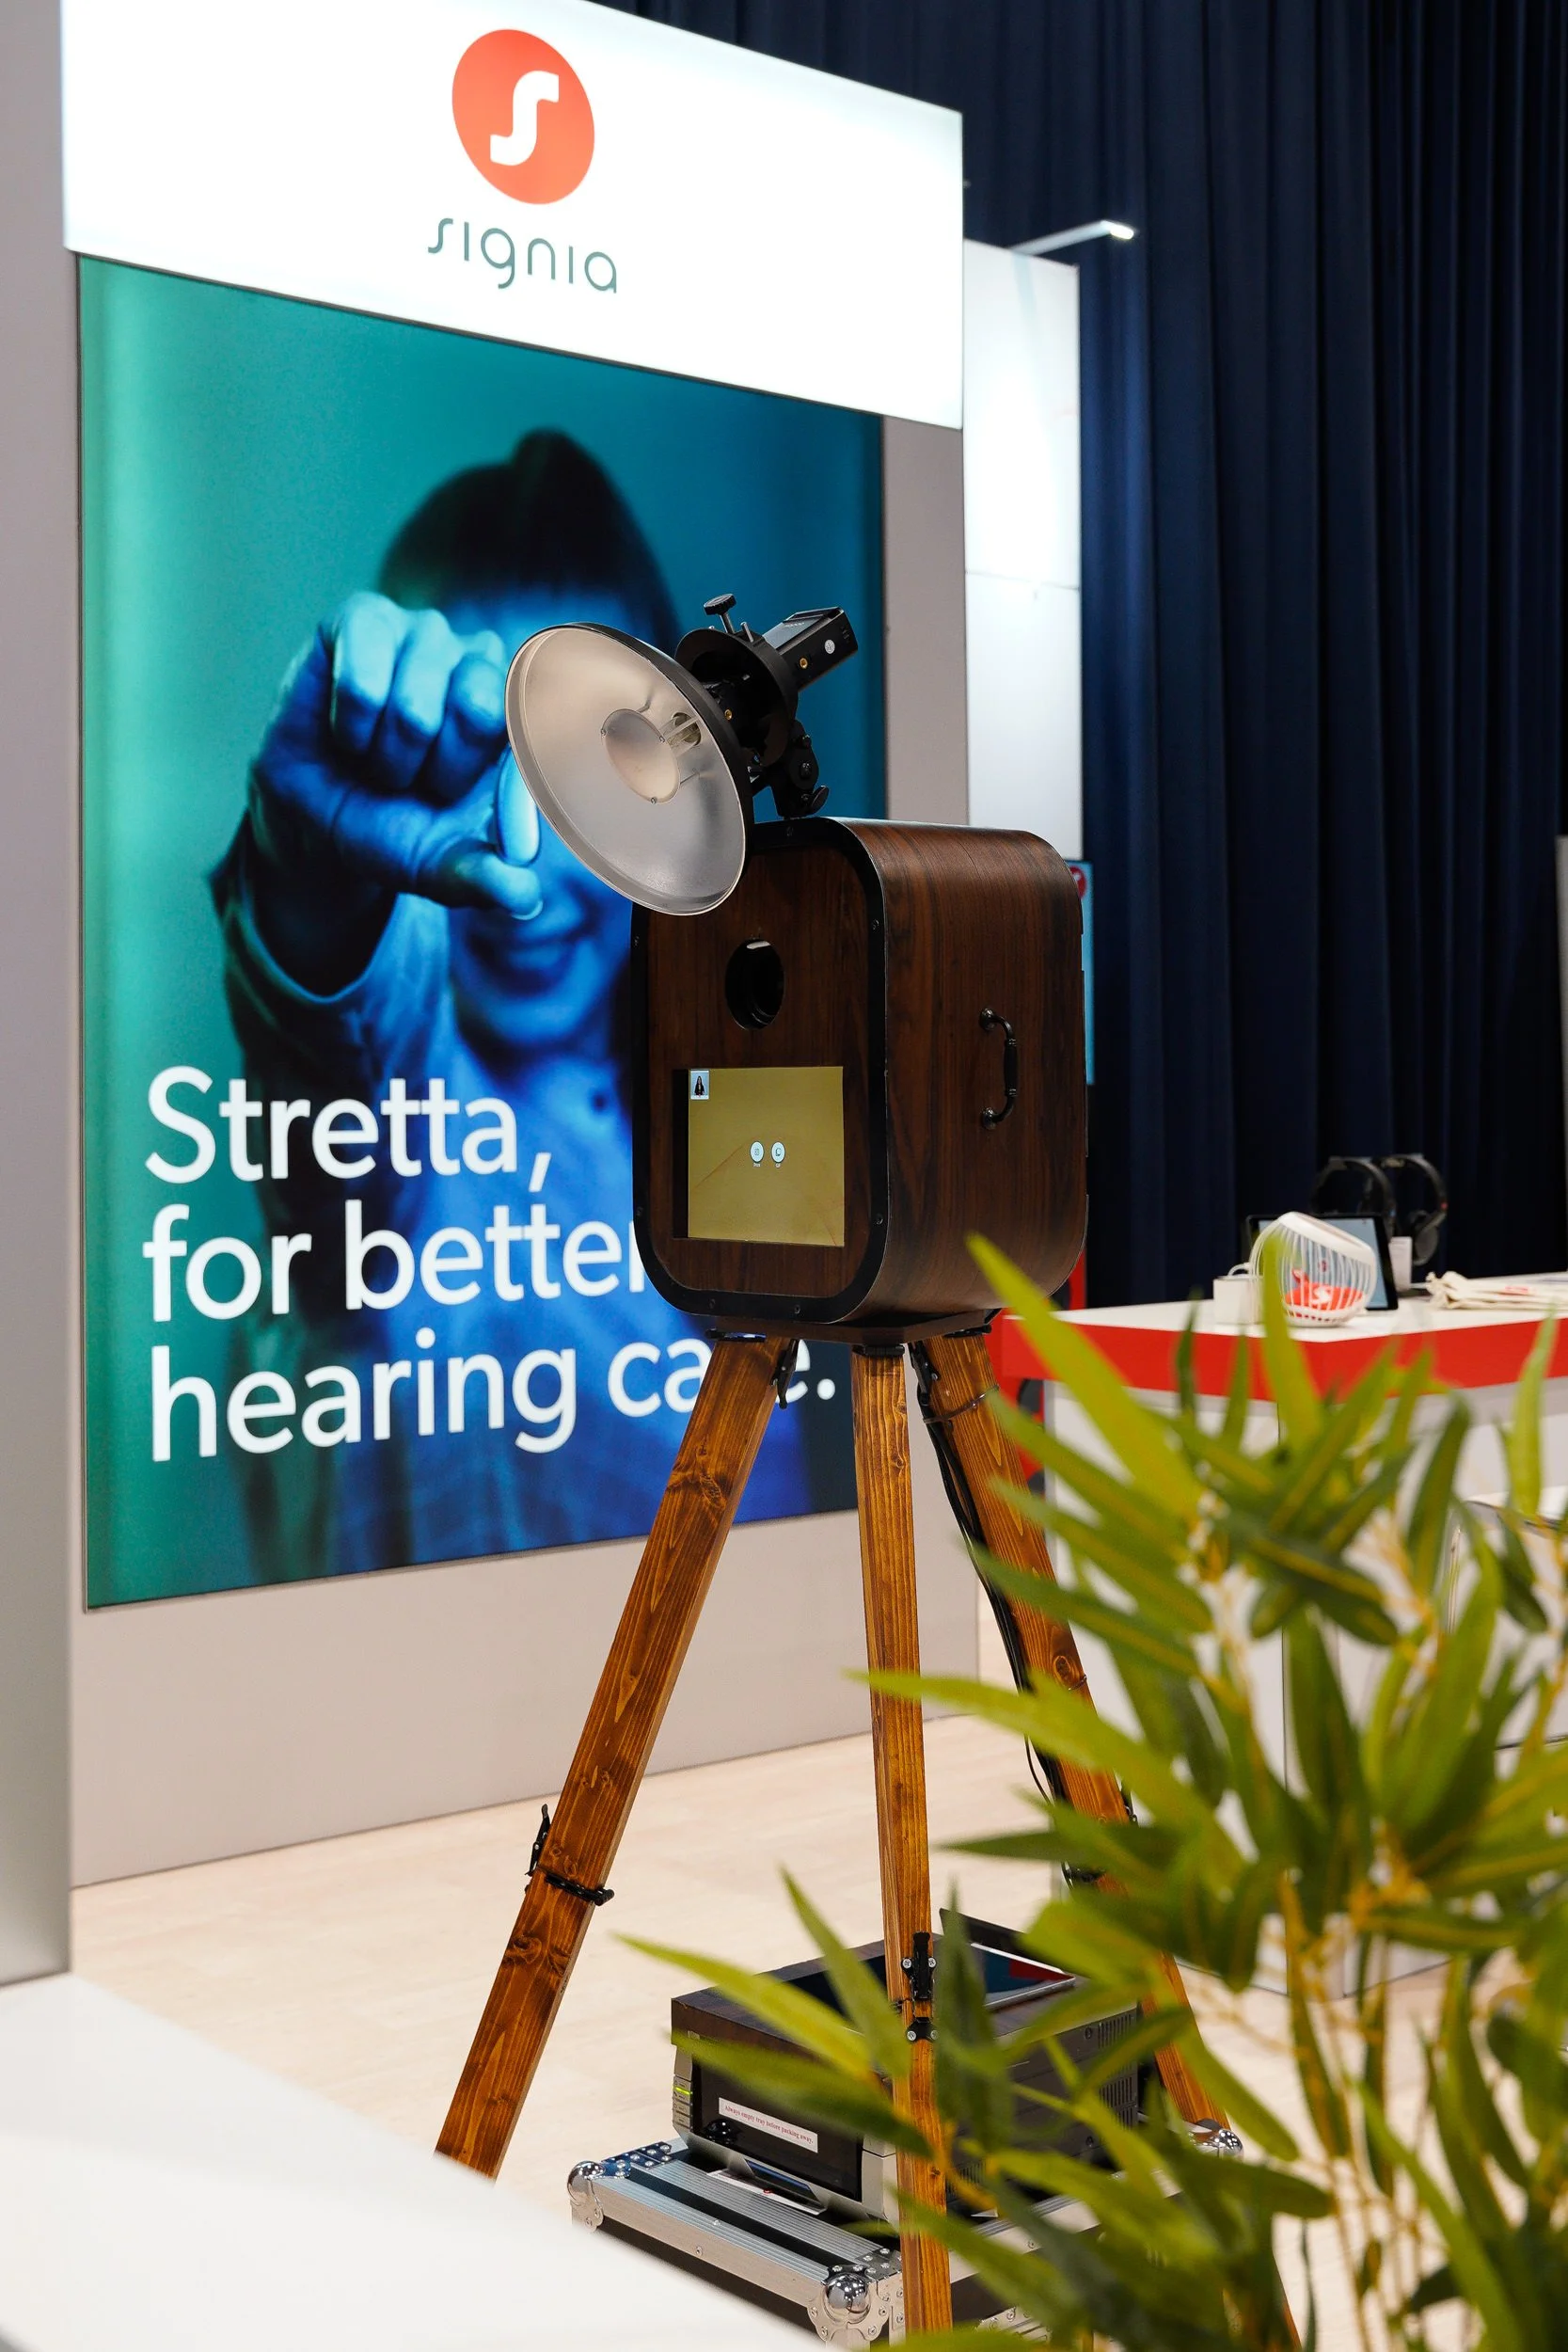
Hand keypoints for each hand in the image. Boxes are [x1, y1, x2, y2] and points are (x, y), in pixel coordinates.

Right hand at [247, 593, 541, 990]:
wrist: (316, 819)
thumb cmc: (395, 829)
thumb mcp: (441, 866)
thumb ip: (483, 879)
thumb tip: (524, 898)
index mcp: (519, 712)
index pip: (542, 727)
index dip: (521, 790)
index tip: (517, 848)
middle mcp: (480, 661)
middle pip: (479, 710)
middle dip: (437, 770)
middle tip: (415, 783)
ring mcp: (423, 633)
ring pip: (414, 708)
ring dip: (387, 757)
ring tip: (377, 760)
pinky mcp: (363, 619)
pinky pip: (363, 684)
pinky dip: (350, 727)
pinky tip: (345, 731)